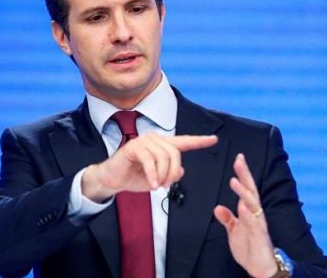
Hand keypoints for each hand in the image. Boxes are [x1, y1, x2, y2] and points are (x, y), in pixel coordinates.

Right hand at [82, 133, 217, 201]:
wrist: (112, 179)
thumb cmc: (134, 178)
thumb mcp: (157, 180)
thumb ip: (171, 175)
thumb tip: (181, 170)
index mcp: (162, 146)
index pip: (184, 142)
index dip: (199, 141)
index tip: (214, 139)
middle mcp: (155, 140)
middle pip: (175, 154)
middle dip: (173, 172)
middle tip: (167, 186)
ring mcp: (144, 141)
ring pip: (163, 158)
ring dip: (163, 175)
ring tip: (158, 186)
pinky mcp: (134, 147)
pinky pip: (150, 161)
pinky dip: (153, 175)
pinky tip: (153, 185)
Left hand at [213, 153, 277, 277]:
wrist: (260, 267)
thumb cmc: (250, 247)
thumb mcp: (234, 231)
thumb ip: (227, 218)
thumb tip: (217, 207)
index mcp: (249, 211)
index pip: (246, 189)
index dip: (242, 174)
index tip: (238, 159)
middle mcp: (255, 214)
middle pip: (251, 190)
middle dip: (245, 175)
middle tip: (239, 160)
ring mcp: (258, 224)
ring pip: (252, 204)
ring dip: (243, 192)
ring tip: (234, 181)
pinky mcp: (259, 236)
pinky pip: (254, 224)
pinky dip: (248, 215)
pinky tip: (242, 207)